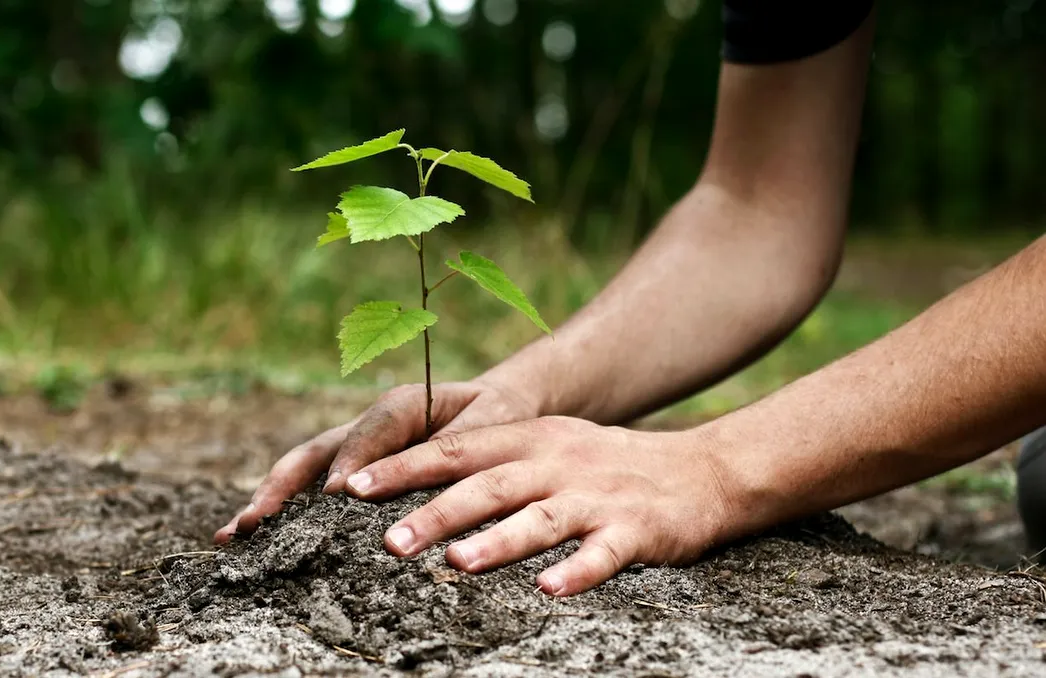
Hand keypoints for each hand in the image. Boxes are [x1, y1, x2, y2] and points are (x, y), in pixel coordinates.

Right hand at [214, 376, 540, 543]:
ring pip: (304, 469)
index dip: (352, 460)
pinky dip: (283, 510)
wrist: (496, 406)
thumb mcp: (492, 422)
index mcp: (403, 404)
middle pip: (316, 451)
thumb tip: (430, 468)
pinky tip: (252, 539)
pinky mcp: (352, 467)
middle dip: (283, 486)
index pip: (371, 431)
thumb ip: (462, 442)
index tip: (336, 495)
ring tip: (234, 534)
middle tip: (254, 521)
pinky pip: (313, 486)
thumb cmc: (497, 416)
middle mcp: (369, 424)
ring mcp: (355, 446)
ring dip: (269, 500)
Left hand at [341, 416, 734, 595]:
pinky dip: (577, 572)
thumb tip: (415, 488)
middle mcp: (557, 462)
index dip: (404, 467)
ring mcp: (597, 496)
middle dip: (436, 512)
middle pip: (488, 485)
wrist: (701, 471)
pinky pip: (602, 554)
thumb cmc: (606, 466)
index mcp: (530, 439)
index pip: (456, 450)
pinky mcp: (636, 530)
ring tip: (457, 564)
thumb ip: (491, 462)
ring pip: (540, 518)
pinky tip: (550, 591)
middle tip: (388, 541)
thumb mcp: (549, 447)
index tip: (353, 487)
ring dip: (497, 541)